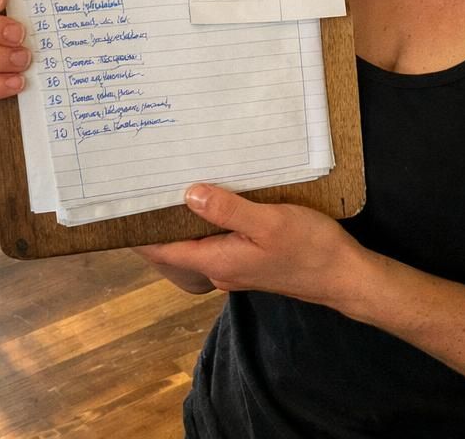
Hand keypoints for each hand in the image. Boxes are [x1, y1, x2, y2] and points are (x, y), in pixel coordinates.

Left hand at [139, 184, 372, 306]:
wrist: (345, 277)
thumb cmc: (310, 248)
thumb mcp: (269, 221)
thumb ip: (227, 209)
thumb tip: (188, 195)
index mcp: (217, 261)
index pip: (162, 251)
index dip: (138, 232)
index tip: (118, 207)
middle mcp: (220, 270)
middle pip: (174, 250)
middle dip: (156, 223)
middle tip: (142, 188)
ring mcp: (235, 269)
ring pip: (195, 246)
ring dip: (182, 222)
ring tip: (171, 190)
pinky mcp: (250, 263)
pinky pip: (216, 243)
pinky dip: (206, 225)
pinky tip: (213, 203)